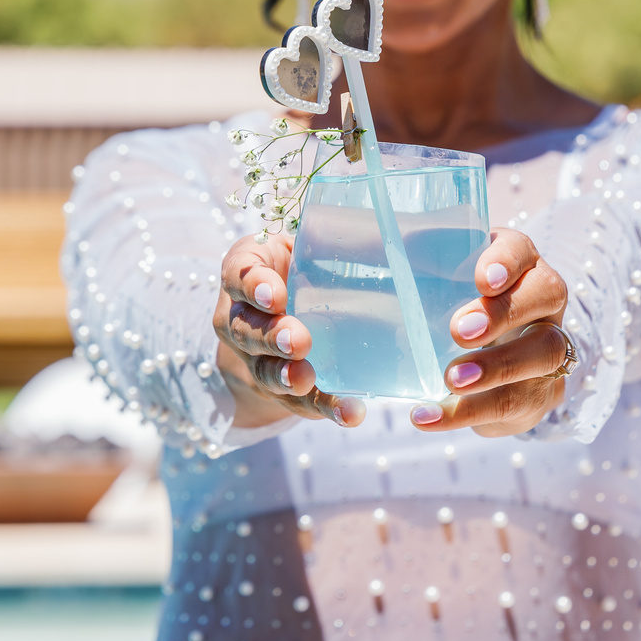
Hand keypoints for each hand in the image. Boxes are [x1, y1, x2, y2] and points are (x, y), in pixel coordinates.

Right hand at [213, 234, 365, 429]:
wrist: (281, 310)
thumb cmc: (302, 263)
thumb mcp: (307, 240)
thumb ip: (337, 235)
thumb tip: (401, 227)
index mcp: (245, 272)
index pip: (239, 275)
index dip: (253, 285)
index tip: (275, 294)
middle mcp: (239, 317)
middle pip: (245, 330)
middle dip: (271, 337)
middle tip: (298, 340)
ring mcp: (255, 358)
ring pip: (264, 371)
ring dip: (286, 377)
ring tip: (307, 380)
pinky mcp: (281, 389)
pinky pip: (299, 402)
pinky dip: (325, 407)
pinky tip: (350, 413)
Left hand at [410, 229, 568, 436]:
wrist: (495, 354)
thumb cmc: (456, 299)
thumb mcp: (441, 274)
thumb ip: (416, 258)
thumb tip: (359, 245)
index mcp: (518, 261)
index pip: (521, 249)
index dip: (506, 262)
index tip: (483, 280)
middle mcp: (543, 299)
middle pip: (545, 297)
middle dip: (503, 315)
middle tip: (460, 331)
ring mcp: (549, 346)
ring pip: (541, 354)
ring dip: (495, 370)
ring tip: (451, 380)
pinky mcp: (538, 392)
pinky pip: (513, 404)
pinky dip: (466, 413)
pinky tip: (428, 416)